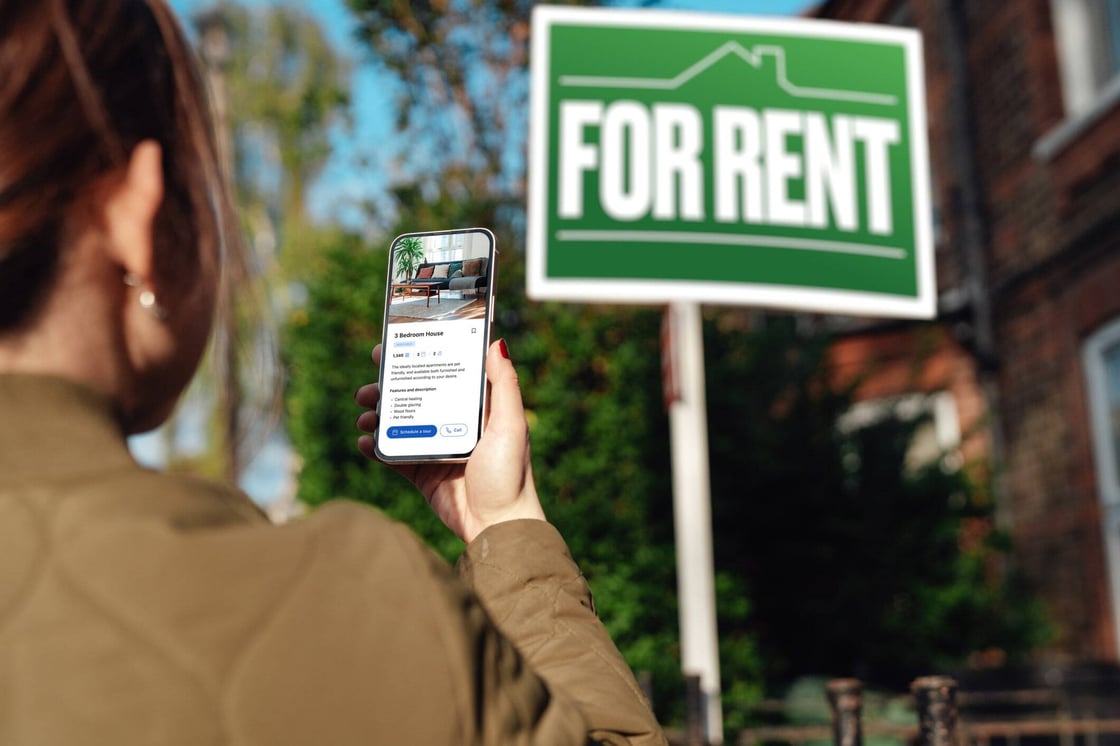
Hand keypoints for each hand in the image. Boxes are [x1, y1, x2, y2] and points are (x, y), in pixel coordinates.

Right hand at [356, 340, 545, 542]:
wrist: (497, 525)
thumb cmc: (511, 474)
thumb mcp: (511, 424)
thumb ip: (504, 384)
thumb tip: (495, 342)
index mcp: (475, 408)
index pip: (443, 373)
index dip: (418, 358)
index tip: (392, 346)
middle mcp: (453, 423)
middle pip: (414, 395)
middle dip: (387, 387)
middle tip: (369, 386)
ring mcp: (435, 448)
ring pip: (398, 423)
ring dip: (376, 416)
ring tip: (365, 416)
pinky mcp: (422, 473)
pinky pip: (392, 456)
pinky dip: (375, 447)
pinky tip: (365, 442)